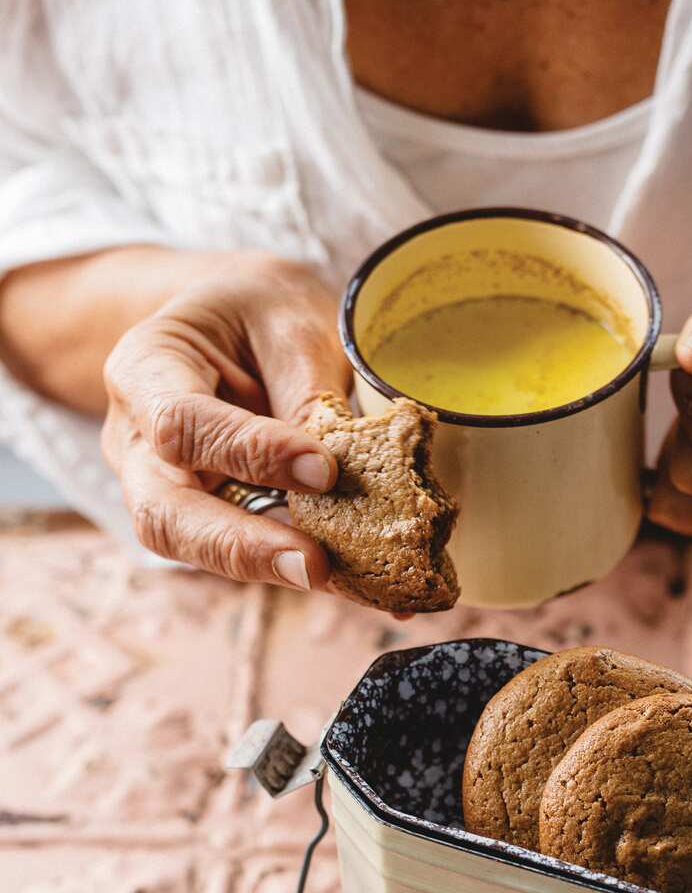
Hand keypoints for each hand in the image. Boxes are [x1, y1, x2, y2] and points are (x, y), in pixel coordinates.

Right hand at [101, 252, 350, 587]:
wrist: (238, 323)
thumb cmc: (258, 313)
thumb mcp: (287, 323)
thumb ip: (305, 395)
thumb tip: (340, 477)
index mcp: (145, 369)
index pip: (183, 423)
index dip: (251, 452)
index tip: (323, 468)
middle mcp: (138, 441)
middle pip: (164, 513)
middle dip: (239, 545)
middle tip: (313, 565)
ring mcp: (161, 488)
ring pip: (192, 548)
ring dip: (265, 566)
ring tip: (335, 576)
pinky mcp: (204, 519)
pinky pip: (237, 553)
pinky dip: (290, 566)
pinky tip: (351, 579)